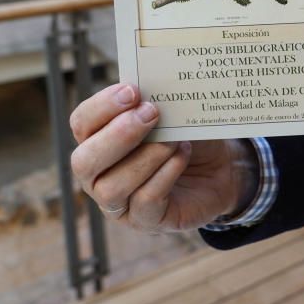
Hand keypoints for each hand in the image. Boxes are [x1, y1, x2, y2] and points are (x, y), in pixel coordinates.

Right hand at [69, 83, 257, 231]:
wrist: (222, 167)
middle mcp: (99, 175)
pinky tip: (183, 154)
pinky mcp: (148, 219)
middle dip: (117, 135)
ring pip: (112, 187)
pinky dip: (165, 174)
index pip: (81, 123)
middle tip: (151, 113)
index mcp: (98, 140)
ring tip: (174, 138)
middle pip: (84, 162)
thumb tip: (155, 83)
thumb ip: (155, 101)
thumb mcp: (172, 114)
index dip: (101, 107)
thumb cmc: (188, 135)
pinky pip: (146, 200)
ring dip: (146, 157)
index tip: (132, 90)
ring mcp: (120, 203)